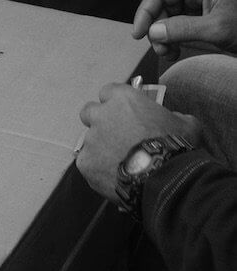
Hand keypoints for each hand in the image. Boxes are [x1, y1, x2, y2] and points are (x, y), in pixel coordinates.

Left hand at [76, 83, 201, 200]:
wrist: (164, 179)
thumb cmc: (176, 147)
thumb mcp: (186, 123)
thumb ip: (172, 115)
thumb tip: (171, 118)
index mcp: (123, 99)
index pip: (108, 91)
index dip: (114, 102)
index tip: (122, 111)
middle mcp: (101, 115)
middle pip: (89, 112)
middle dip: (98, 121)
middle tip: (113, 134)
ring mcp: (91, 139)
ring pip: (89, 141)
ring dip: (100, 148)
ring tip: (119, 162)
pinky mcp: (85, 162)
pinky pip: (88, 163)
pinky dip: (98, 169)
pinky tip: (114, 176)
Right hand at [132, 0, 236, 59]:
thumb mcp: (215, 29)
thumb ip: (182, 29)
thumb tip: (153, 31)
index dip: (145, 12)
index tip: (138, 34)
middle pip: (160, 7)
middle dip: (155, 29)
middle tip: (159, 49)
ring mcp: (196, 7)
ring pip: (164, 20)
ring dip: (161, 39)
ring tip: (169, 53)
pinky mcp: (196, 22)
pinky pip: (174, 30)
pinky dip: (169, 43)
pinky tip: (174, 53)